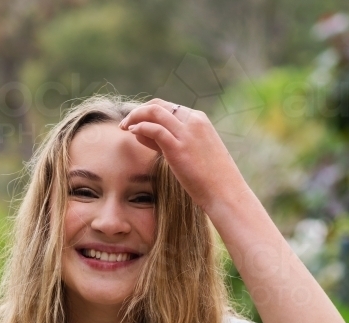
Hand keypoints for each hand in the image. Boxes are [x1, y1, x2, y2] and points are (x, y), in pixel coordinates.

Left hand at [119, 99, 244, 215]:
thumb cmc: (210, 179)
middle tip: (125, 123)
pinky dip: (140, 127)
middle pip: (159, 105)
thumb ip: (170, 141)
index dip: (149, 113)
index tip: (136, 123)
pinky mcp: (178, 147)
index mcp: (199, 120)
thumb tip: (144, 134)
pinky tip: (132, 132)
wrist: (225, 192)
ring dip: (135, 116)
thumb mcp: (193, 154)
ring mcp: (186, 133)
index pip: (168, 107)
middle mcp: (193, 121)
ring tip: (124, 127)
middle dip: (139, 111)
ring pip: (154, 112)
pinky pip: (154, 129)